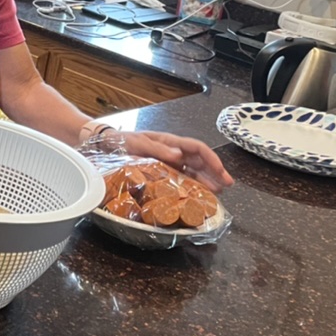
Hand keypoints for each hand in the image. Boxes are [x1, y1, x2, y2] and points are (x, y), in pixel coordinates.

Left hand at [117, 130, 232, 191]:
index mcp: (171, 142)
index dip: (212, 159)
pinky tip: (198, 194)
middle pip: (200, 161)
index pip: (198, 149)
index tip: (221, 172)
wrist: (107, 145)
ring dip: (207, 180)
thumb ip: (159, 150)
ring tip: (218, 192)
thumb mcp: (139, 144)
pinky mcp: (163, 172)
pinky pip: (181, 178)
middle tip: (228, 185)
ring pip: (194, 171)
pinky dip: (192, 185)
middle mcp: (173, 152)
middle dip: (215, 172)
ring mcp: (169, 162)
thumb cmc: (124, 141)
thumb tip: (180, 156)